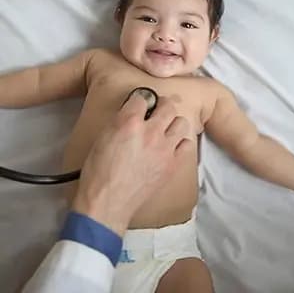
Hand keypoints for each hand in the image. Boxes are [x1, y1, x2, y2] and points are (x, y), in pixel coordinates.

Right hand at [72, 93, 191, 235]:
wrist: (107, 202)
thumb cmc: (99, 172)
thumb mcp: (103, 137)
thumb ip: (121, 121)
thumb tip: (132, 113)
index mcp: (129, 123)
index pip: (142, 98)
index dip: (139, 100)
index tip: (138, 105)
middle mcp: (151, 132)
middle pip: (168, 105)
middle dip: (161, 105)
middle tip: (156, 112)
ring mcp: (165, 149)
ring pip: (182, 122)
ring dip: (173, 123)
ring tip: (165, 129)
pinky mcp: (173, 165)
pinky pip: (187, 145)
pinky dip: (180, 143)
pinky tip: (171, 147)